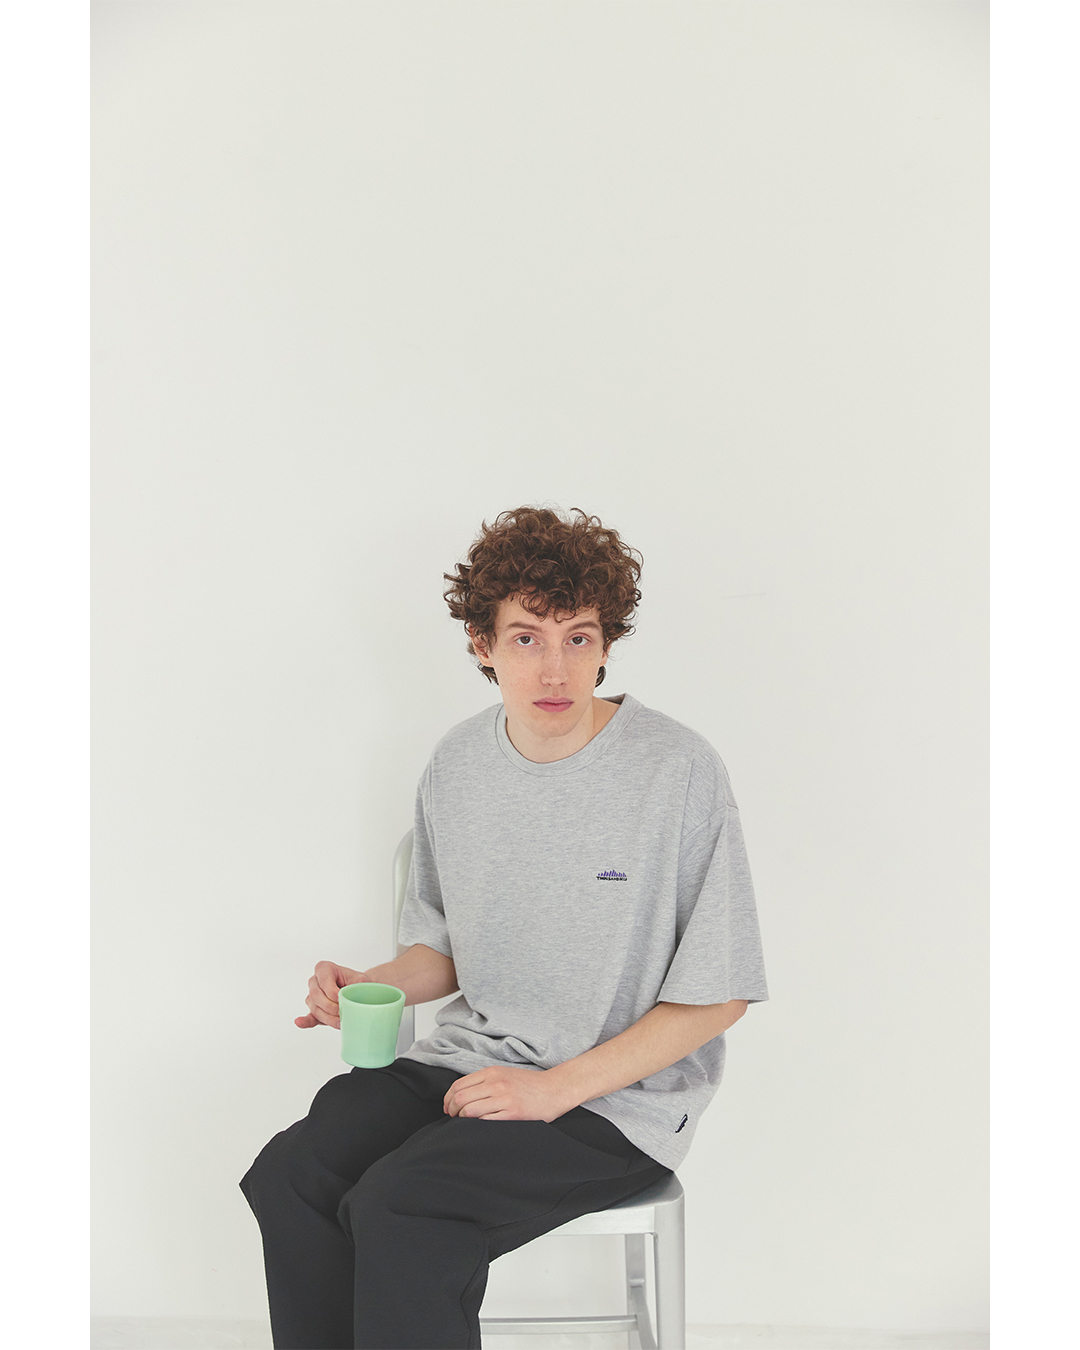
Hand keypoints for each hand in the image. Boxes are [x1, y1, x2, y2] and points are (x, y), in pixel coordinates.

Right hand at [294, 961, 368, 1029]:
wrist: (357, 990)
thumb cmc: (357, 983)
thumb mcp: (360, 979)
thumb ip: (358, 985)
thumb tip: (354, 995)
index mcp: (324, 969)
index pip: (324, 982)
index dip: (333, 993)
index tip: (343, 999)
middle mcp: (314, 981)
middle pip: (317, 996)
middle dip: (331, 1007)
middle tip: (343, 1013)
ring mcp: (312, 996)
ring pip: (315, 1009)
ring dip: (328, 1018)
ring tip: (341, 1022)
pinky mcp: (314, 1010)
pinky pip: (308, 1017)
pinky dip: (305, 1021)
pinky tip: (299, 1022)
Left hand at [443, 1064, 576, 1121]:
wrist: (554, 1089)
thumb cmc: (529, 1084)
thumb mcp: (504, 1074)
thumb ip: (484, 1081)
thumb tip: (462, 1094)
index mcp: (492, 1072)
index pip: (458, 1085)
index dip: (448, 1099)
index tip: (448, 1107)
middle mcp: (495, 1084)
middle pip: (460, 1098)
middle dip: (451, 1110)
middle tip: (452, 1117)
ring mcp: (503, 1098)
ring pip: (469, 1110)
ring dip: (462, 1119)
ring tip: (464, 1123)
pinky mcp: (512, 1113)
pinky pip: (485, 1121)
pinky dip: (476, 1126)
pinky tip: (478, 1127)